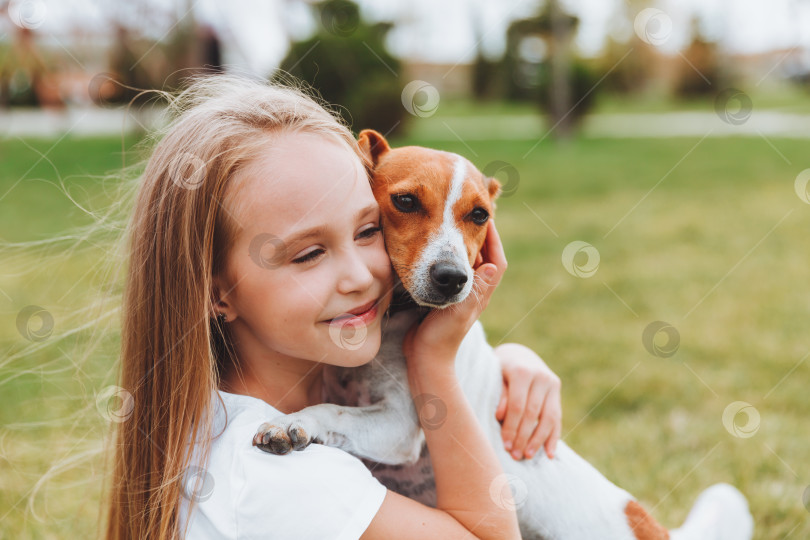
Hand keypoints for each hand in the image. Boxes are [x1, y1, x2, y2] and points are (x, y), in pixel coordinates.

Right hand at [403, 220, 506, 365]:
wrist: (426, 357)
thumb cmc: (442, 336)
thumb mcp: (459, 311)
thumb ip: (474, 290)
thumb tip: (490, 265)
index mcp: (481, 294)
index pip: (496, 261)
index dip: (495, 240)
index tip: (486, 219)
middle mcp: (475, 292)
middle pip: (485, 258)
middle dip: (481, 237)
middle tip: (469, 216)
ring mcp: (461, 295)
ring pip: (469, 264)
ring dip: (466, 245)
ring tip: (454, 226)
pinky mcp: (447, 298)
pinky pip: (454, 273)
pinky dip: (451, 259)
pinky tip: (438, 251)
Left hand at [493, 343, 561, 460]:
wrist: (518, 355)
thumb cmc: (499, 369)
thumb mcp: (495, 377)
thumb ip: (499, 396)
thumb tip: (500, 416)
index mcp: (522, 371)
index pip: (517, 406)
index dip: (512, 427)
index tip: (506, 446)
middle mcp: (541, 376)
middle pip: (533, 413)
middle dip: (524, 437)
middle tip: (515, 456)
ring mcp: (552, 383)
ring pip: (549, 417)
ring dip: (538, 440)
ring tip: (528, 456)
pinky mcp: (557, 389)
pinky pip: (557, 417)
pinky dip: (553, 437)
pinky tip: (549, 454)